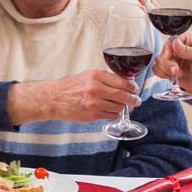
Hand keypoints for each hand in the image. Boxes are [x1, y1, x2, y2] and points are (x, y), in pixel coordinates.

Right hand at [8, 69, 139, 124]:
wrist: (55, 99)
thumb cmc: (72, 86)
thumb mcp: (88, 76)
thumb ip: (107, 78)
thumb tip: (128, 81)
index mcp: (95, 76)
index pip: (122, 81)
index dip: (132, 86)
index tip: (135, 88)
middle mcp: (95, 88)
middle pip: (123, 95)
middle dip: (134, 99)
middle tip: (136, 100)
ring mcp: (94, 103)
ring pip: (119, 107)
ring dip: (122, 107)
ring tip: (120, 104)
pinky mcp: (92, 115)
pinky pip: (111, 115)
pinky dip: (114, 113)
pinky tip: (110, 110)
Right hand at [152, 31, 191, 92]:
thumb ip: (188, 50)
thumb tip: (175, 43)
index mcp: (188, 39)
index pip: (173, 38)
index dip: (169, 47)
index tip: (170, 55)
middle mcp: (178, 47)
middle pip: (164, 50)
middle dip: (168, 62)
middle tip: (176, 69)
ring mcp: (172, 58)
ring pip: (159, 60)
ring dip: (166, 68)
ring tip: (178, 73)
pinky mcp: (168, 68)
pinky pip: (157, 69)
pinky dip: (163, 74)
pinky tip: (173, 76)